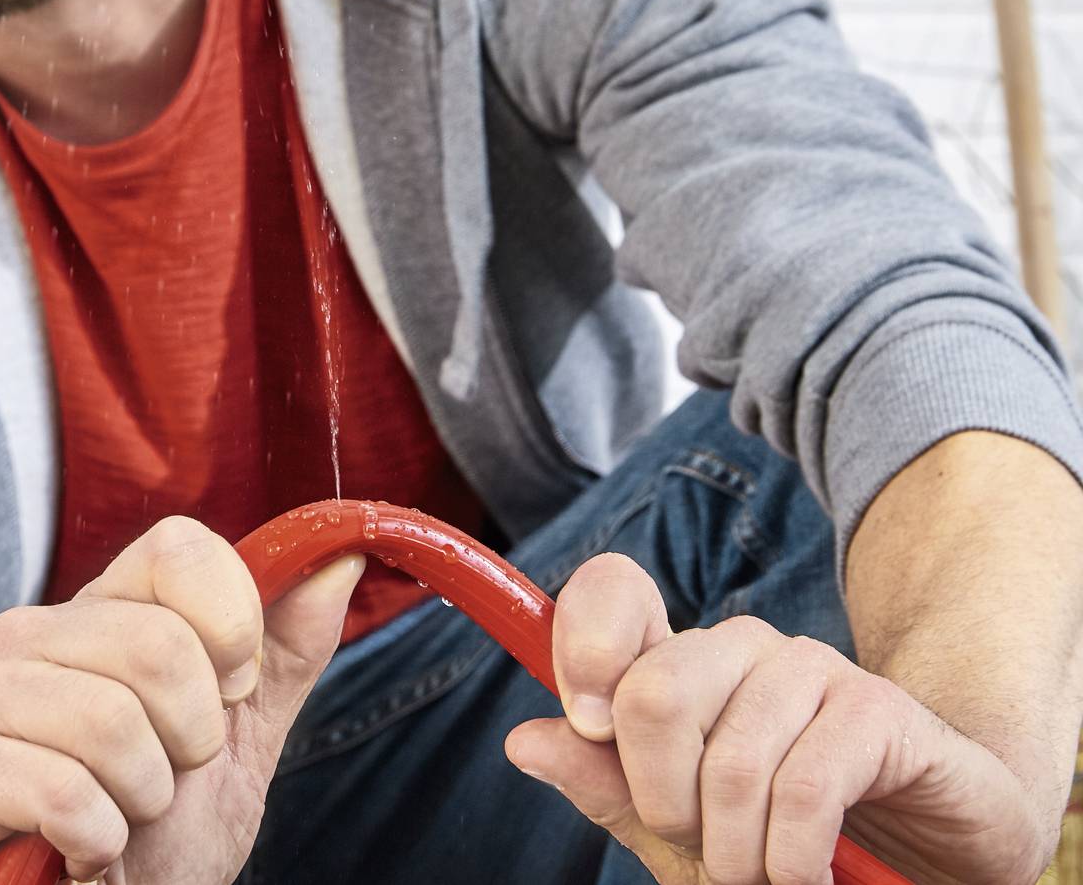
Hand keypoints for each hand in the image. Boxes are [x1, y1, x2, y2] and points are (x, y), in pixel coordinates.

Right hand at [0, 516, 364, 884]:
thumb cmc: (154, 836)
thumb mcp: (239, 743)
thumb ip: (284, 651)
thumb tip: (339, 555)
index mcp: (101, 610)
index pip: (177, 549)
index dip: (231, 629)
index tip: (230, 698)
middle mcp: (28, 635)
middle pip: (158, 646)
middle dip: (191, 743)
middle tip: (162, 784)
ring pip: (110, 721)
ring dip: (143, 800)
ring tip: (118, 820)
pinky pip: (61, 790)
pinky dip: (97, 840)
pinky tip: (80, 852)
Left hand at [504, 553, 1056, 884]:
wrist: (926, 857)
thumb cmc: (787, 841)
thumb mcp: (681, 829)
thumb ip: (606, 786)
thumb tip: (524, 739)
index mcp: (680, 664)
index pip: (611, 592)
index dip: (582, 648)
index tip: (590, 728)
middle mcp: (740, 648)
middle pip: (652, 692)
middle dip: (663, 801)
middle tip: (702, 846)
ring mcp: (813, 669)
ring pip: (730, 758)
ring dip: (736, 851)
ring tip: (762, 874)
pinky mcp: (880, 710)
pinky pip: (804, 786)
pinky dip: (791, 858)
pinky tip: (806, 876)